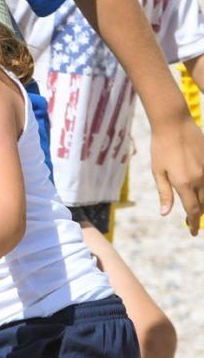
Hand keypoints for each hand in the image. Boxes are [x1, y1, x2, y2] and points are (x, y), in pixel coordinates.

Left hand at [147, 115, 203, 232]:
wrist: (174, 125)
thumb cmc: (161, 148)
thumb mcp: (158, 172)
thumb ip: (164, 193)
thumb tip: (166, 214)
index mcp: (184, 183)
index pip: (192, 210)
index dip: (193, 223)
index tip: (192, 233)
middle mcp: (200, 179)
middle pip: (203, 204)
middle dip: (198, 216)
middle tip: (192, 224)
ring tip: (196, 211)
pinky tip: (201, 193)